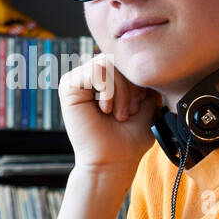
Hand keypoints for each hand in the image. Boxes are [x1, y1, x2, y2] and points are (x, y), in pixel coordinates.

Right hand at [58, 53, 161, 172]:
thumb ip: (146, 78)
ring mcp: (79, 79)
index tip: (140, 105)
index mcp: (108, 78)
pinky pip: (96, 70)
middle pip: (118, 58)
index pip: (127, 59)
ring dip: (121, 91)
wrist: (114, 161)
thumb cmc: (130, 137)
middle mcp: (91, 76)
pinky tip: (104, 109)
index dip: (139, 79)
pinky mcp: (68, 85)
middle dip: (131, 85)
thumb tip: (150, 57)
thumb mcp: (148, 101)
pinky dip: (107, 91)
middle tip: (130, 111)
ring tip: (119, 113)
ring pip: (108, 63)